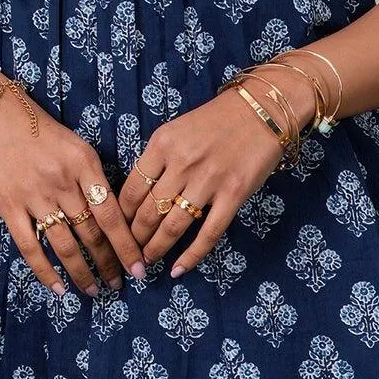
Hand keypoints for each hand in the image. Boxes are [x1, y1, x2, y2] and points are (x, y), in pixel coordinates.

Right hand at [0, 89, 147, 297]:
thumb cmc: (41, 132)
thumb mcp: (77, 146)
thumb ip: (94, 178)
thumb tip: (114, 219)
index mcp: (83, 163)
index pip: (111, 213)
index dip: (126, 245)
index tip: (139, 268)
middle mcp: (61, 181)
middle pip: (90, 232)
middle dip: (108, 263)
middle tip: (119, 284)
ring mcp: (33, 195)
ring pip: (64, 244)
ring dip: (82, 272)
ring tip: (94, 290)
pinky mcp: (9, 206)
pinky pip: (30, 246)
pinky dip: (45, 272)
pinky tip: (58, 289)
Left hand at [118, 76, 310, 276]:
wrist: (261, 109)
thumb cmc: (216, 119)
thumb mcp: (177, 130)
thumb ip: (158, 159)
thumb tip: (139, 195)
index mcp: (162, 144)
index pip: (132, 188)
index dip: (121, 215)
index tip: (117, 229)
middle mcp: (182, 162)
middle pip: (148, 211)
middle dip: (135, 238)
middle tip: (128, 253)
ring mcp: (209, 180)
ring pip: (173, 226)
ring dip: (156, 248)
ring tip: (147, 262)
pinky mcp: (233, 195)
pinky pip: (208, 233)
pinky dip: (191, 255)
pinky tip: (178, 269)